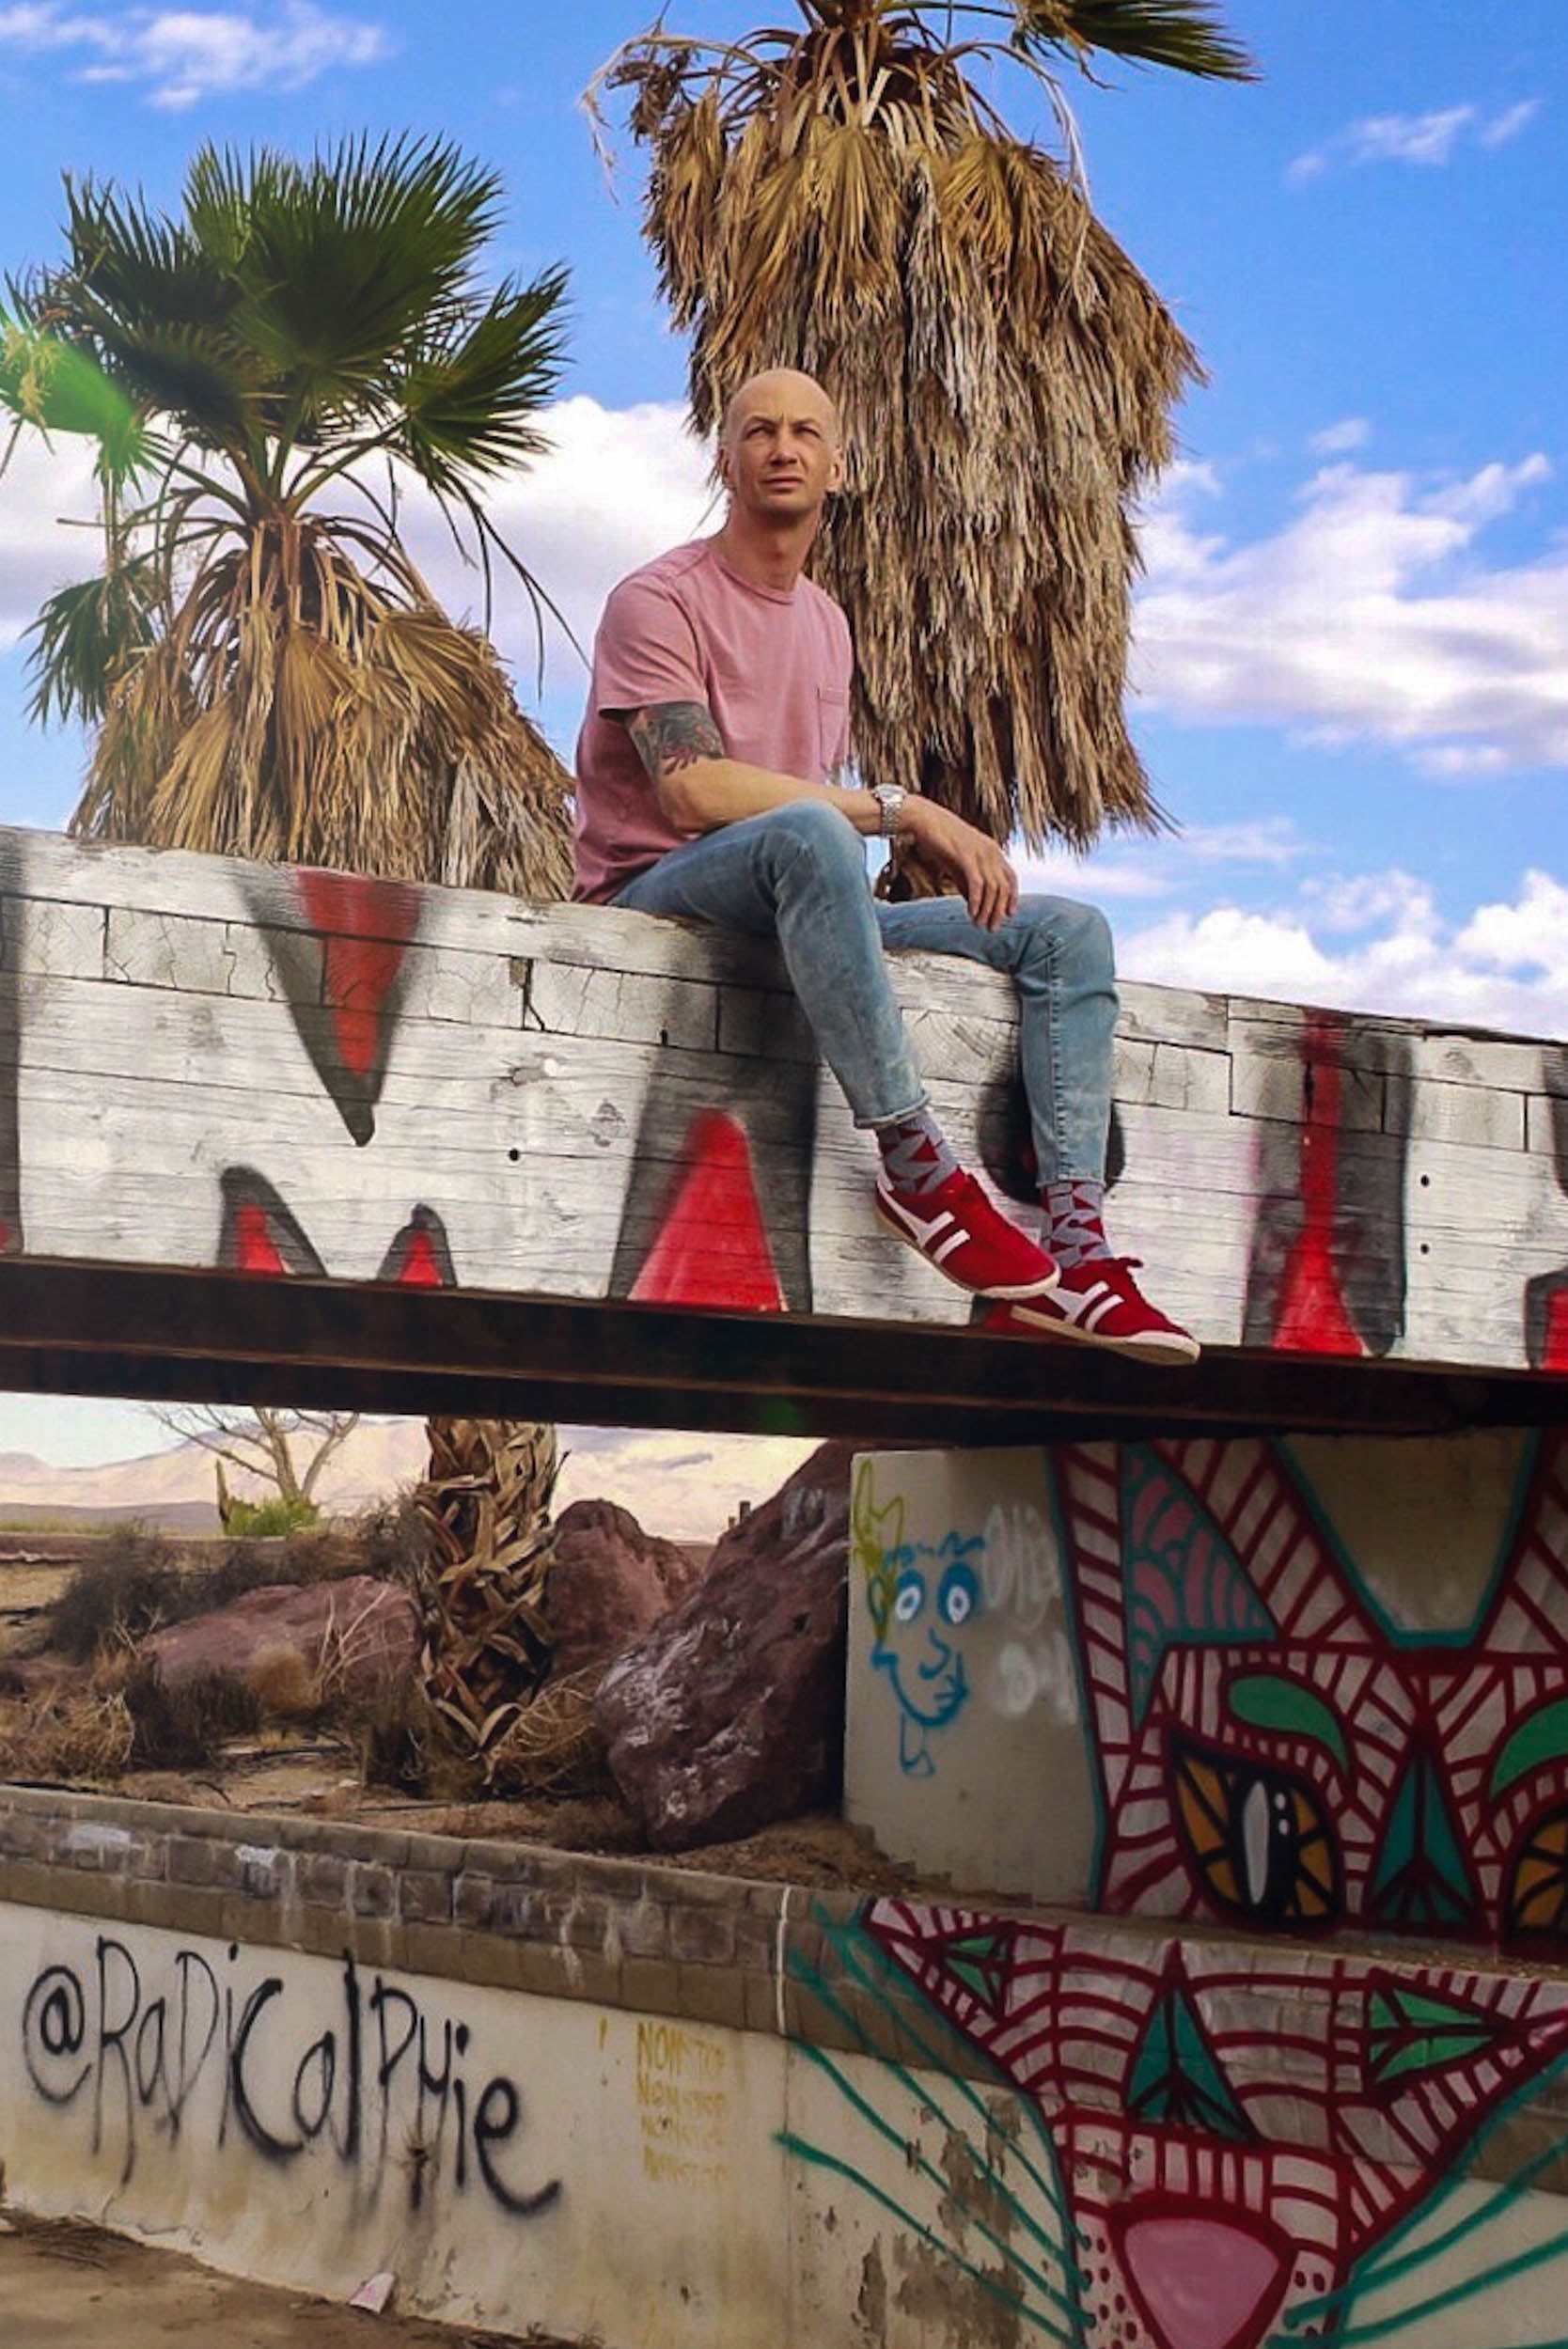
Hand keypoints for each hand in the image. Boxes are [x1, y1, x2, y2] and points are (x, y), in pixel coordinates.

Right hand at [901, 800, 1018, 930]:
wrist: (923, 819)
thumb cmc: (940, 840)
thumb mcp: (958, 863)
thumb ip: (967, 881)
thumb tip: (974, 902)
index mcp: (992, 850)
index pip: (1011, 878)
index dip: (1012, 898)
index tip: (1008, 915)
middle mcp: (991, 851)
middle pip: (1004, 887)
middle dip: (999, 911)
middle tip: (991, 928)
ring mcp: (979, 852)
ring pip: (992, 888)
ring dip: (987, 910)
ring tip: (980, 924)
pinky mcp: (966, 855)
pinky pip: (977, 883)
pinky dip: (976, 901)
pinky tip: (971, 913)